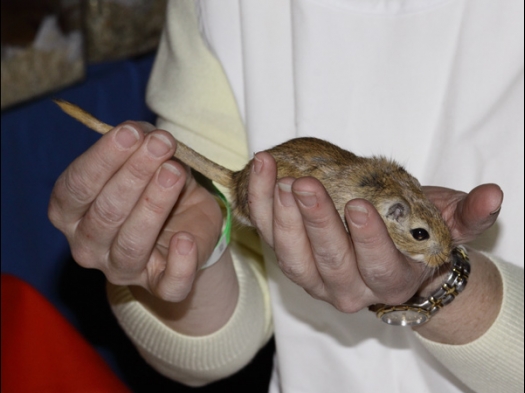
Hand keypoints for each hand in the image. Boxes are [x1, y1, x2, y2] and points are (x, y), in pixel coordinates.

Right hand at [48, 122, 222, 301]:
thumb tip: (144, 133)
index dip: (103, 158)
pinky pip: (169, 284)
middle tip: (162, 145)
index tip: (132, 133)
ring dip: (155, 204)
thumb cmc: (159, 185)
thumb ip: (142, 143)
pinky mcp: (159, 286)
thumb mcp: (150, 158)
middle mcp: (88, 246)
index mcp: (72, 213)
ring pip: (132, 244)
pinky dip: (179, 263)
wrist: (189, 221)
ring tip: (175, 172)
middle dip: (135, 174)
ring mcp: (122, 269)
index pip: (76, 187)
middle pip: (105, 214)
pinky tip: (186, 239)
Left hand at [247, 152, 501, 311]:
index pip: (379, 266)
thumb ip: (469, 215)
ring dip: (280, 216)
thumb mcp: (449, 227)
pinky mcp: (292, 260)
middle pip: (329, 262)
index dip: (368, 239)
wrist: (388, 254)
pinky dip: (262, 205)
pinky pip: (270, 236)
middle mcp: (349, 289)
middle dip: (315, 222)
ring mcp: (315, 279)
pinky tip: (264, 171)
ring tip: (279, 177)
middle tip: (305, 185)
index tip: (358, 206)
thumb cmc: (419, 239)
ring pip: (292, 254)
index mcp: (391, 281)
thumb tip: (492, 195)